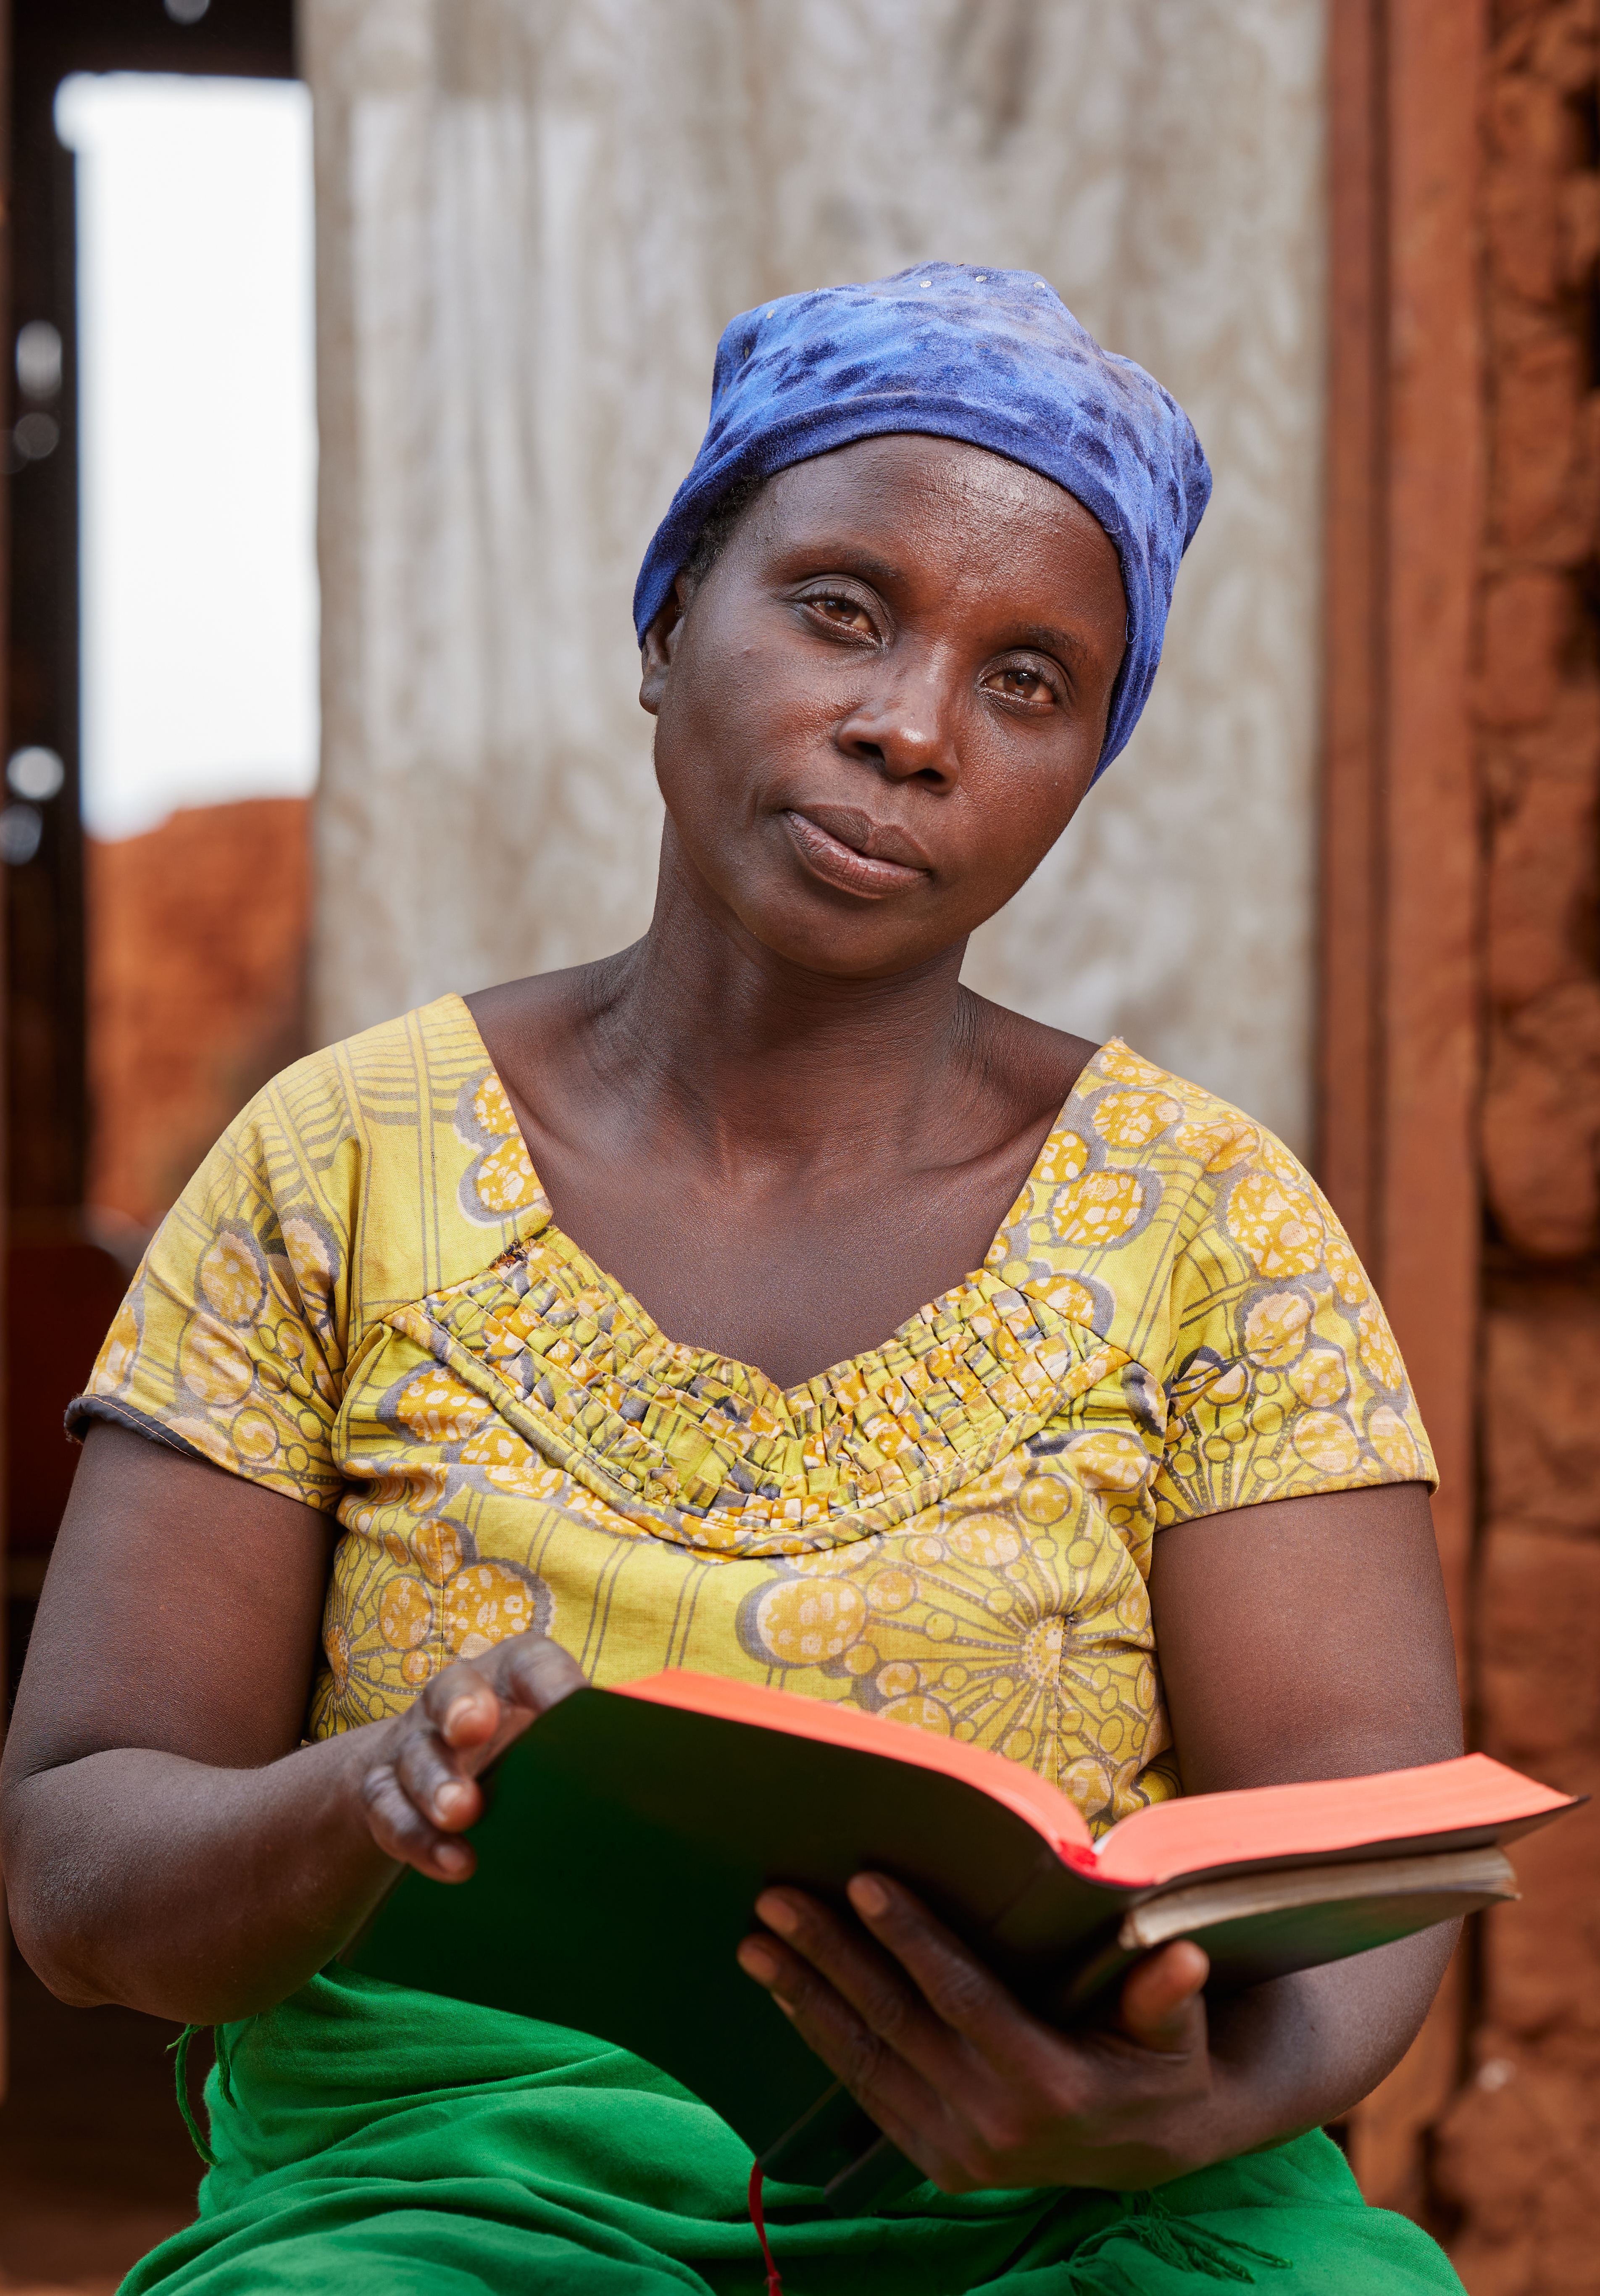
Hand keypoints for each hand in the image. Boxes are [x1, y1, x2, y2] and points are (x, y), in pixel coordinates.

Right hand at [358, 1632, 585, 1882]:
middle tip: (475, 1729)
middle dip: (463, 1706)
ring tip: (461, 1814)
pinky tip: (452, 1864)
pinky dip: (417, 1838)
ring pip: (417, 1754)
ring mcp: (413, 1743)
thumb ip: (597, 1751)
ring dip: (438, 1784)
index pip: (531, 1663)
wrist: (426, 1782)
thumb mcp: (551, 1742)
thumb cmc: (519, 1758)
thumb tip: (686, 1790)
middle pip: (453, 1688)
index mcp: (512, 1675)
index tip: (574, 1704)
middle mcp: (458, 1698)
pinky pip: (388, 1811)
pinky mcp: (380, 1792)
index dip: (550, 1681)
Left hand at [736, 1873, 1221, 2191]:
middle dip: (829, 1955)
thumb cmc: (1160, 2063)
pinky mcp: (936, 2164)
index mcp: (1049, 2085)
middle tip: (776, 1900)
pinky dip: (824, 2042)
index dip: (912, 1937)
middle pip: (895, 2022)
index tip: (863, 1882)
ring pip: (866, 2060)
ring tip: (755, 1944)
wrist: (1148, 2149)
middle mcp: (994, 2126)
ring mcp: (957, 2151)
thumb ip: (1166, 1994)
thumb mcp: (1174, 2029)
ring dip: (805, 1998)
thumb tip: (1180, 1957)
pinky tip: (789, 1998)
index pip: (962, 1997)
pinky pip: (867, 2094)